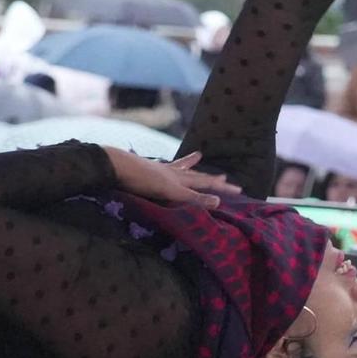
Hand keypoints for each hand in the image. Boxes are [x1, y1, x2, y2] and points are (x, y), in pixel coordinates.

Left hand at [105, 149, 240, 208]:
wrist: (117, 166)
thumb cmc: (143, 181)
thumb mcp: (171, 193)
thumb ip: (193, 198)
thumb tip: (218, 202)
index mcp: (180, 179)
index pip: (206, 183)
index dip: (222, 187)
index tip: (239, 189)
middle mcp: (173, 172)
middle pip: (196, 175)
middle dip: (211, 178)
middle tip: (224, 176)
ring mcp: (159, 169)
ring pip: (180, 167)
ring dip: (190, 164)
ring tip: (198, 155)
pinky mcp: (146, 169)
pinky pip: (162, 167)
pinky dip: (168, 165)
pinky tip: (164, 163)